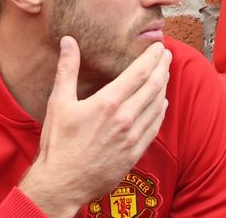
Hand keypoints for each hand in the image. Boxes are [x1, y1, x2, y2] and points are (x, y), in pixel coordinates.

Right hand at [18, 36, 170, 217]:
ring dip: (164, 86)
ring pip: (157, 104)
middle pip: (154, 85)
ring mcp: (133, 136)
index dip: (153, 57)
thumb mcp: (59, 103)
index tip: (159, 47)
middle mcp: (125, 118)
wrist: (62, 184)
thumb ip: (67, 70)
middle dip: (163, 67)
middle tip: (168, 55)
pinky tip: (162, 102)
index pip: (139, 72)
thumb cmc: (58, 144)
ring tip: (165, 73)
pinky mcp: (136, 151)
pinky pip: (155, 126)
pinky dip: (161, 110)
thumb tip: (69, 41)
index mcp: (108, 103)